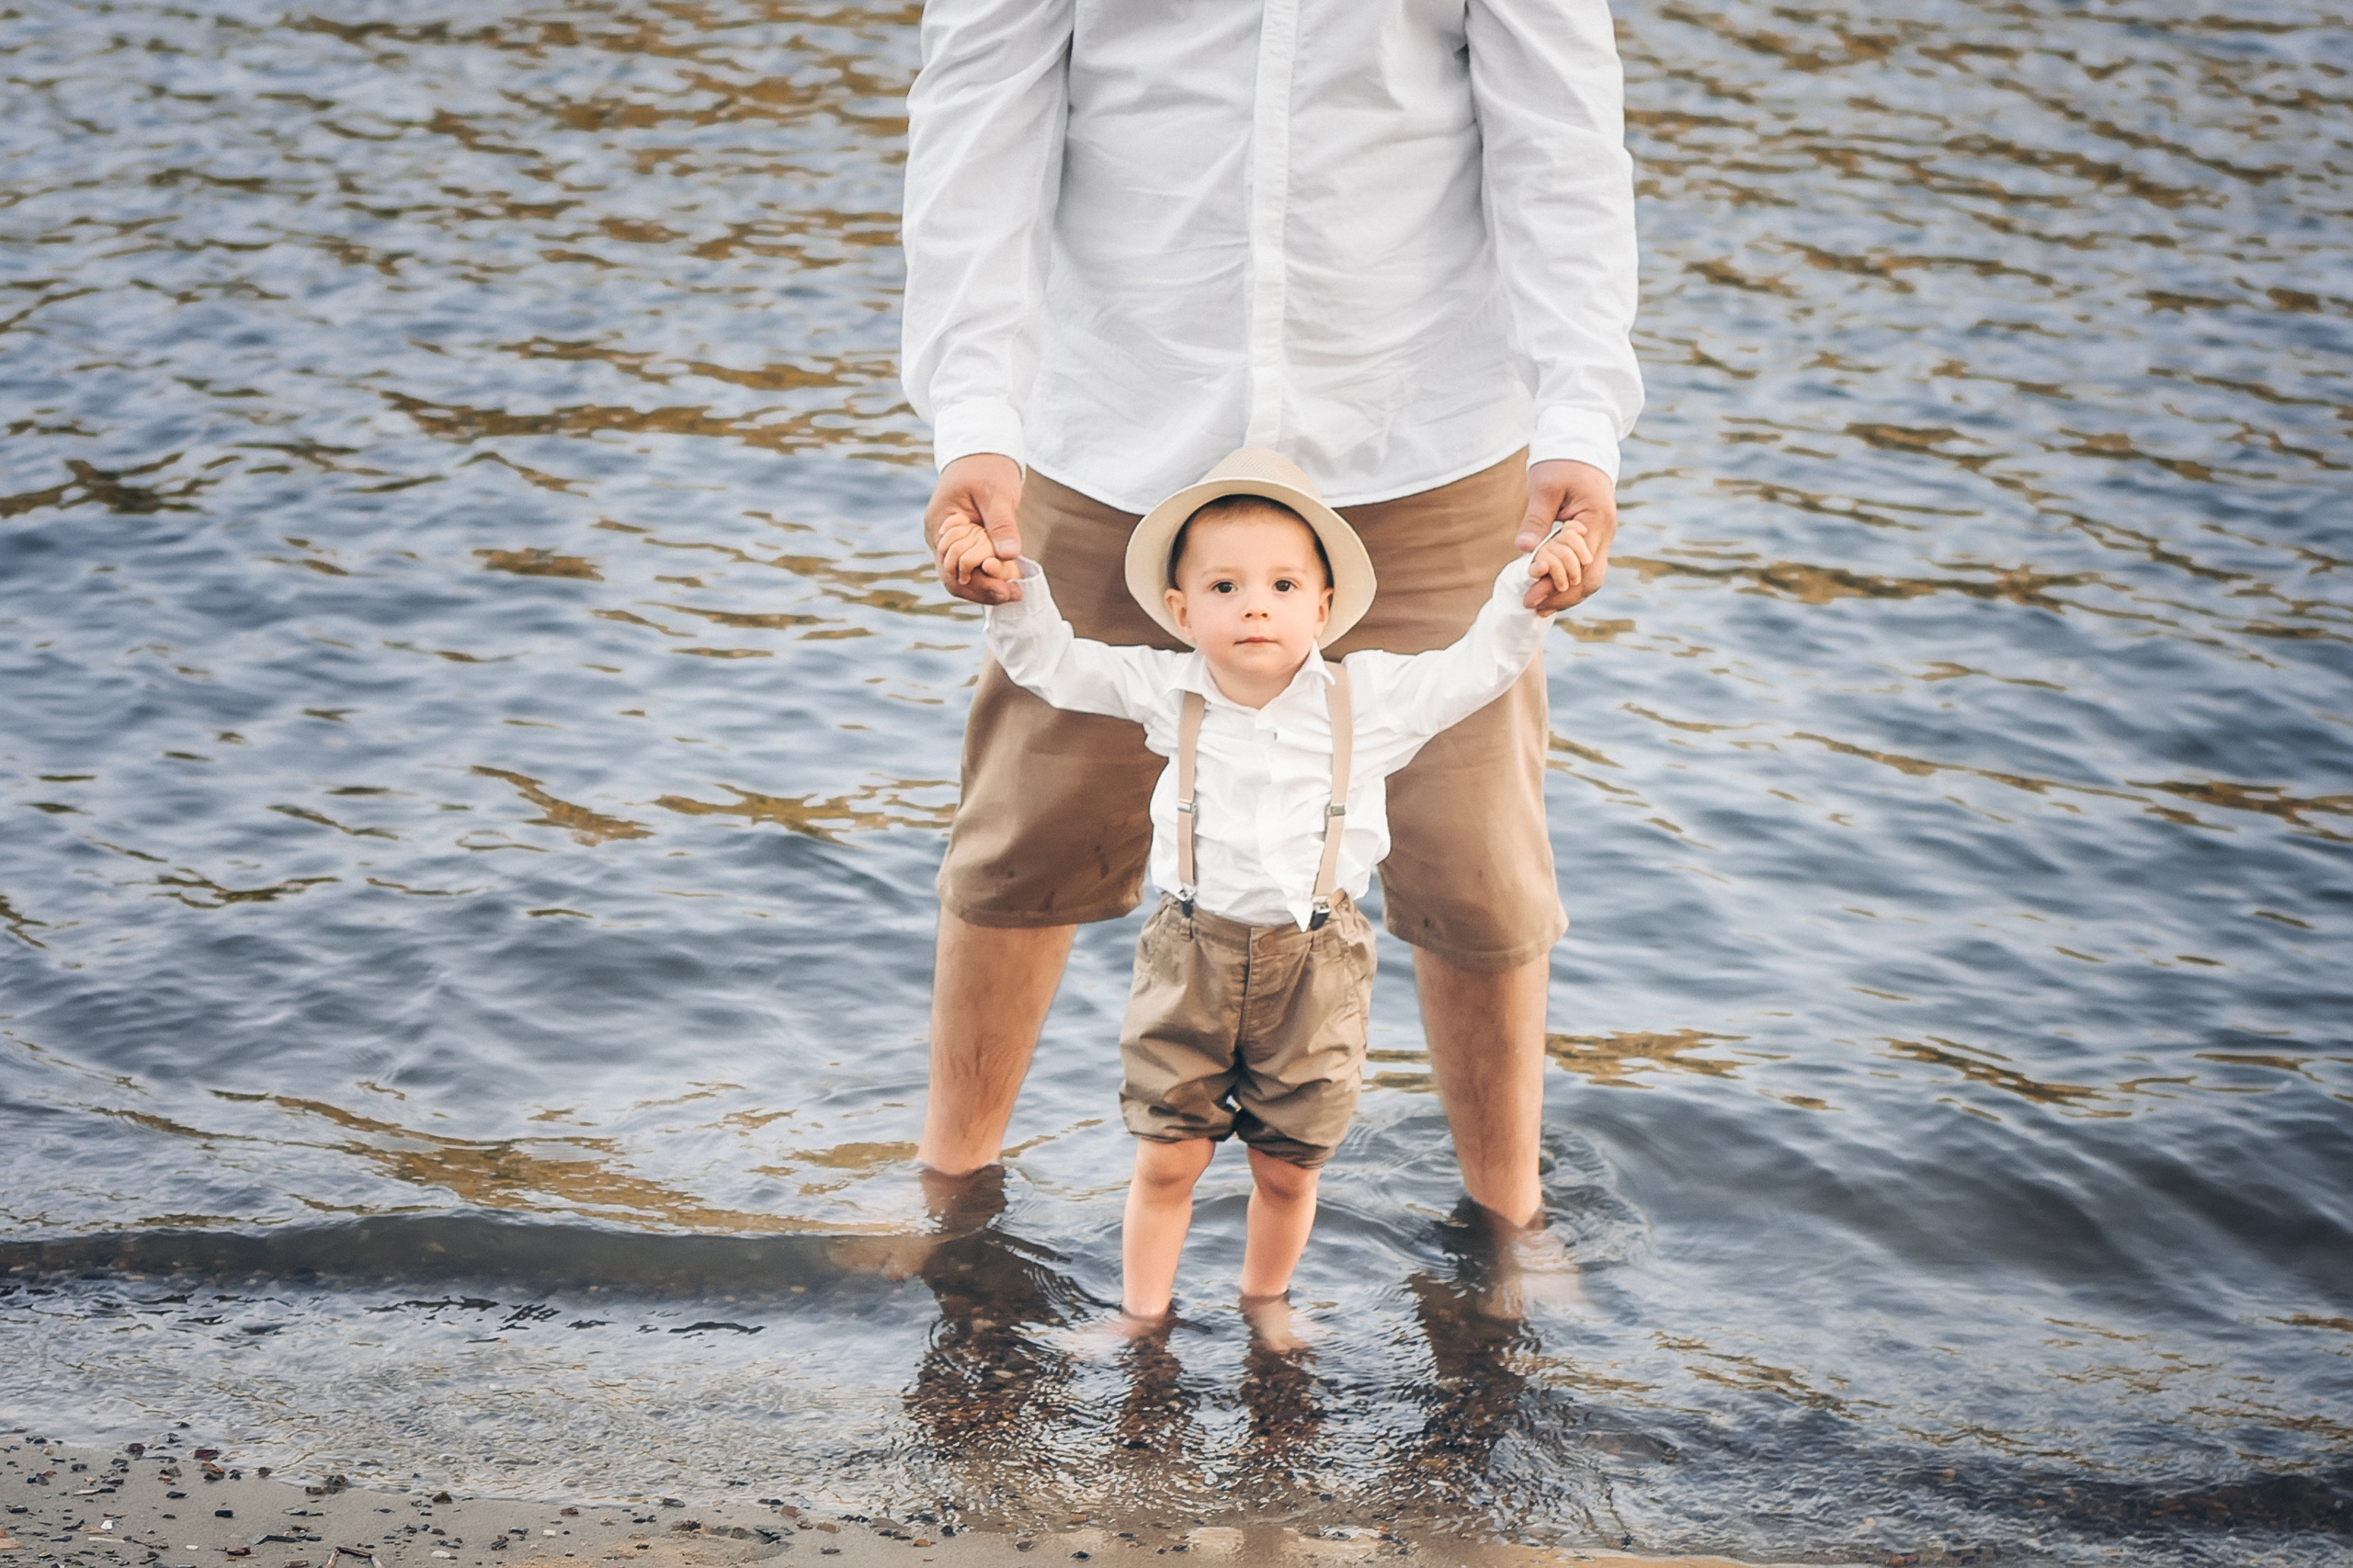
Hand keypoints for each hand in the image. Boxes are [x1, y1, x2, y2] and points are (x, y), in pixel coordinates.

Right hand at [926, 453, 1024, 604]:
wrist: (981, 451)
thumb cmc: (986, 467)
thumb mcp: (997, 493)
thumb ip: (1001, 525)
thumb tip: (1009, 556)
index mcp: (941, 526)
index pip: (952, 571)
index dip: (979, 586)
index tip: (1008, 590)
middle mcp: (940, 539)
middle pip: (955, 579)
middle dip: (985, 591)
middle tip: (1015, 594)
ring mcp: (949, 541)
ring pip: (963, 575)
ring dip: (987, 585)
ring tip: (1014, 589)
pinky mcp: (962, 541)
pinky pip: (971, 565)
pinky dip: (988, 574)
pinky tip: (1009, 577)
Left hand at [1518, 458, 1616, 612]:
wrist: (1581, 445)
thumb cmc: (1561, 462)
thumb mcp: (1544, 488)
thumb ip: (1535, 520)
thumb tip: (1523, 551)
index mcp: (1596, 521)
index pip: (1579, 566)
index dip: (1555, 585)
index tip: (1529, 595)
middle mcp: (1605, 533)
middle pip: (1591, 579)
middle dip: (1562, 597)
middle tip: (1532, 607)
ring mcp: (1602, 536)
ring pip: (1591, 577)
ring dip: (1566, 593)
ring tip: (1539, 606)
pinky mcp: (1593, 537)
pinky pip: (1586, 567)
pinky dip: (1569, 581)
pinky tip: (1548, 590)